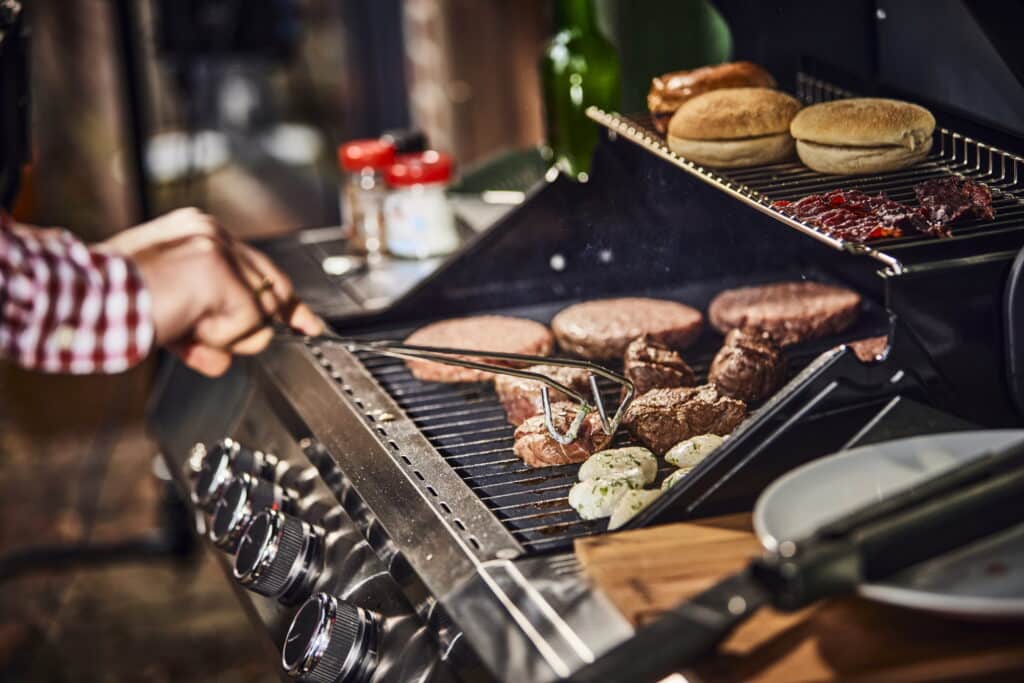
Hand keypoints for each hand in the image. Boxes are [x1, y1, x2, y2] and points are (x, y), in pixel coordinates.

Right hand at [101, 208, 323, 375]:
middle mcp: (213, 233)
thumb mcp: (172, 310)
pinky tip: (184, 325)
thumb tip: (232, 352)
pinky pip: (247, 323)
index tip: (306, 324)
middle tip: (204, 337)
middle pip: (270, 293)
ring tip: (181, 326)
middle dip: (251, 329)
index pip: (261, 271)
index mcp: (199, 233)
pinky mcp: (219, 272)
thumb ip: (207, 321)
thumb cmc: (112, 306)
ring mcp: (219, 250)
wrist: (82, 302)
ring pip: (260, 312)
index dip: (285, 304)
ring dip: (222, 336)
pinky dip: (217, 338)